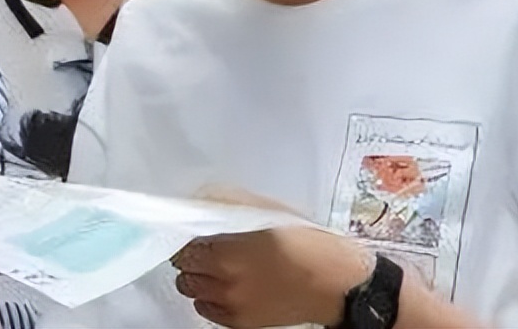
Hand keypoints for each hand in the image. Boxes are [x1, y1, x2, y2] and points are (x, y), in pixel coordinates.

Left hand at [171, 186, 370, 328]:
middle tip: (205, 246)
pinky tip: (226, 284)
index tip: (193, 230)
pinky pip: (207, 310)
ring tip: (217, 266)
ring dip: (198, 278)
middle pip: (183, 271)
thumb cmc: (306, 243)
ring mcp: (232, 307)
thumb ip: (228, 205)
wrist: (335, 283)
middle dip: (190, 257)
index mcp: (227, 253)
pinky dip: (209, 297)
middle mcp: (224, 284)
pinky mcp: (241, 323)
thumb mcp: (267, 211)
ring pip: (191, 292)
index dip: (186, 236)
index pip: (182, 248)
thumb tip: (199, 200)